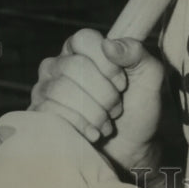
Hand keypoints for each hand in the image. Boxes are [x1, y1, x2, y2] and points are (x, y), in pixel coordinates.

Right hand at [30, 29, 164, 171]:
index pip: (84, 39)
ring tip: (106, 122)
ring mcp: (44, 88)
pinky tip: (93, 133)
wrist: (129, 148)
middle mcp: (59, 63)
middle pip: (74, 66)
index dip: (106, 63)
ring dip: (94, 112)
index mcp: (83, 48)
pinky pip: (50, 112)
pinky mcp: (38, 114)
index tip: (123, 84)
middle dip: (104, 93)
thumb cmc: (138, 108)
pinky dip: (79, 125)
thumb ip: (136, 53)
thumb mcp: (150, 76)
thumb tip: (109, 45)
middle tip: (116, 108)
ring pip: (61, 90)